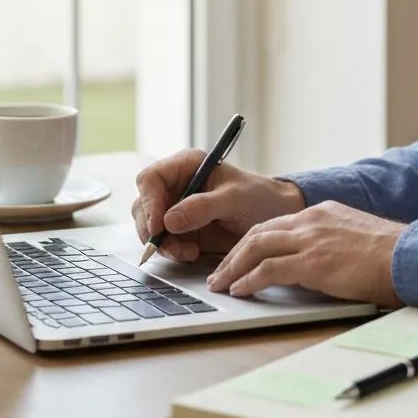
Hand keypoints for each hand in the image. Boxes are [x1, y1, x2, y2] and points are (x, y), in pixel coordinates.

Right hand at [131, 149, 304, 261]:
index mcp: (187, 165)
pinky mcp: (180, 230)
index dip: (149, 201)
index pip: (151, 178)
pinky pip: (162, 242)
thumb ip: (203, 207)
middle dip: (152, 228)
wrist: (273, 218)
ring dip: (162, 244)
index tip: (158, 225)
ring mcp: (176, 208)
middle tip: (169, 245)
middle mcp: (176, 185)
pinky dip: (171, 251)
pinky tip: (191, 252)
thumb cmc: (259, 197)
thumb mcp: (234, 199)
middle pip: (143, 205)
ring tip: (188, 251)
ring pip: (148, 227)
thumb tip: (168, 220)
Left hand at [205, 200, 404, 308]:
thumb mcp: (356, 236)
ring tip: (221, 283)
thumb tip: (320, 261)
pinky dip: (250, 279)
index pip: (276, 224)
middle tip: (220, 272)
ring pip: (257, 246)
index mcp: (322, 211)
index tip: (240, 256)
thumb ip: (333, 241)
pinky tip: (241, 290)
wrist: (408, 256)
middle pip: (259, 231)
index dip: (253, 241)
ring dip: (234, 266)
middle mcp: (312, 220)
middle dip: (234, 253)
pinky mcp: (313, 262)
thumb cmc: (390, 253)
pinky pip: (269, 269)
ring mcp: (311, 239)